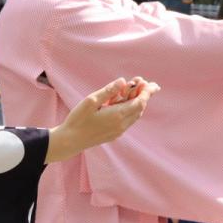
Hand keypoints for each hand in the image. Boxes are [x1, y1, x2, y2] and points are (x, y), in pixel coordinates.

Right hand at [46, 77, 160, 162]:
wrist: (70, 141)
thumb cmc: (78, 119)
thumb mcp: (91, 101)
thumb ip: (108, 91)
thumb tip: (123, 81)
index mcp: (117, 115)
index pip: (140, 102)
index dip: (147, 92)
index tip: (151, 83)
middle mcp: (121, 125)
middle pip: (140, 108)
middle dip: (143, 94)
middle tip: (143, 82)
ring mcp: (118, 131)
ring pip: (135, 115)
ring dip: (137, 102)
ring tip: (134, 89)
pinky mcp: (114, 134)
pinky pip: (128, 120)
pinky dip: (130, 109)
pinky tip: (123, 102)